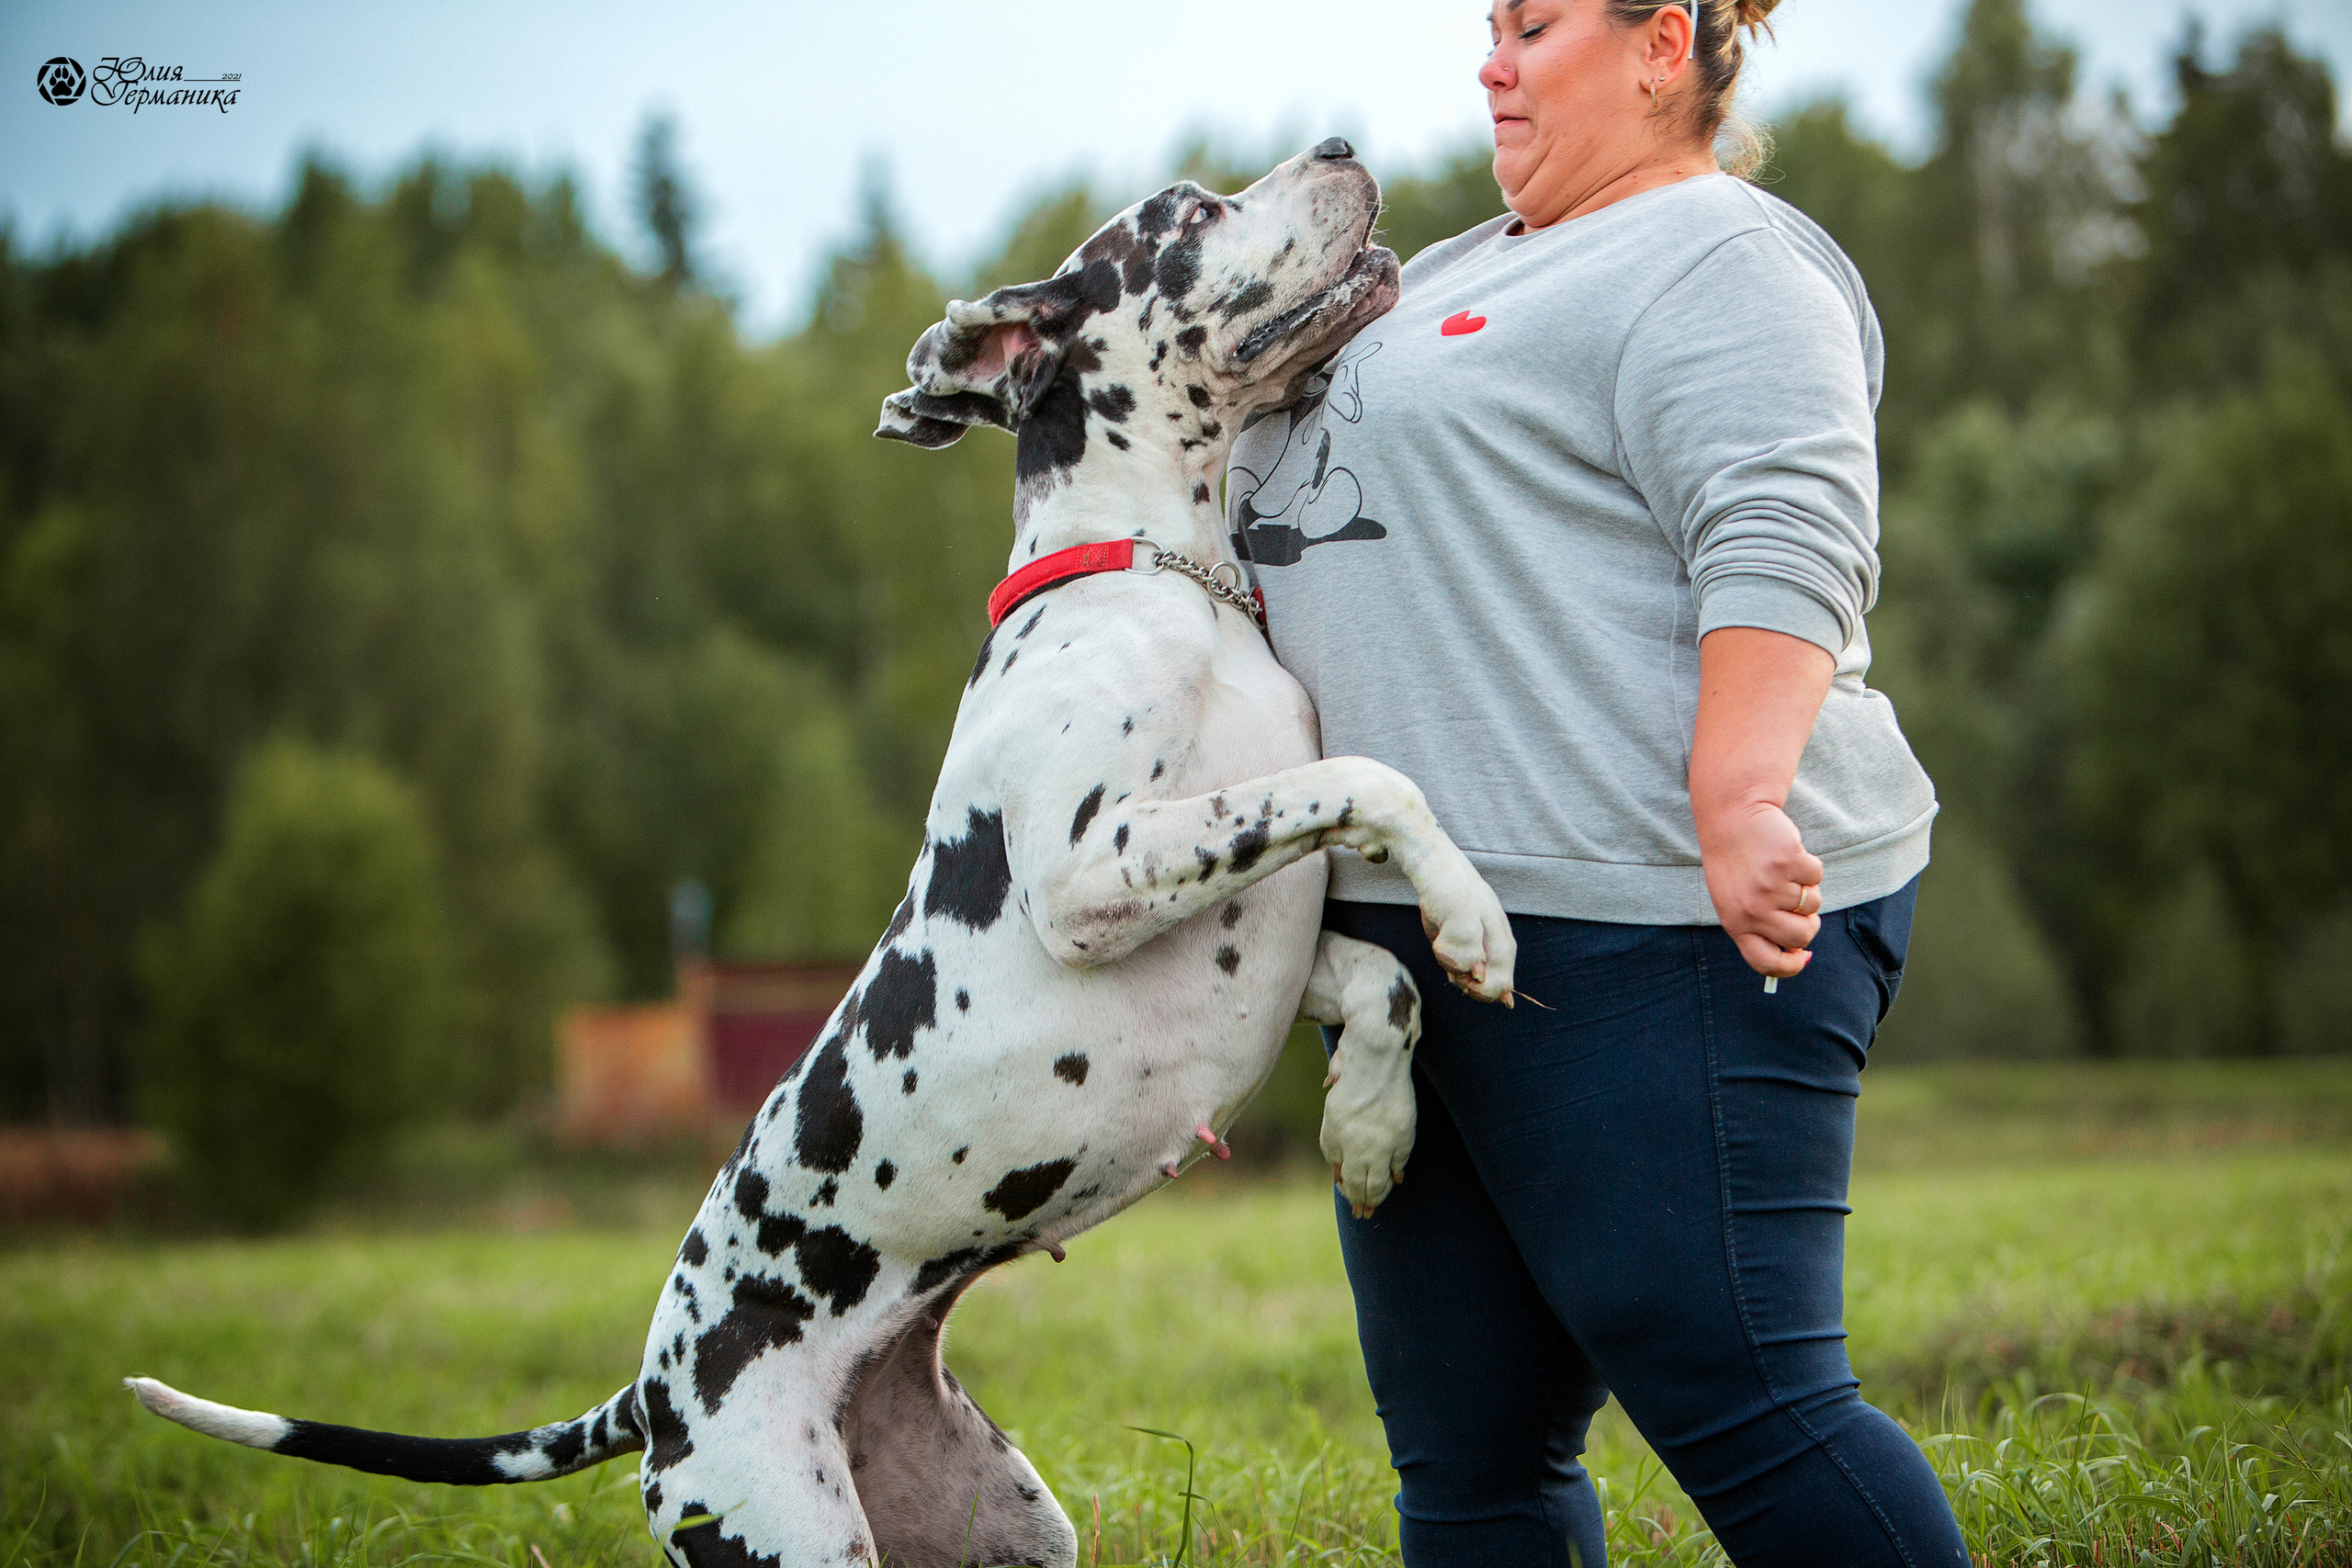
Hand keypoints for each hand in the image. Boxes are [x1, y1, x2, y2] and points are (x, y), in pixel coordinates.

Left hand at [1698, 798, 1824, 979]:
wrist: (1731, 818)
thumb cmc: (1735, 864)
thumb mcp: (1735, 901)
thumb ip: (1760, 929)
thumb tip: (1802, 955)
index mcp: (1735, 923)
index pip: (1766, 962)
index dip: (1789, 966)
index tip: (1801, 957)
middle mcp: (1752, 908)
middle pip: (1801, 936)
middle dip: (1808, 923)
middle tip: (1796, 904)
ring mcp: (1771, 886)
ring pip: (1814, 905)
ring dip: (1806, 889)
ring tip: (1782, 872)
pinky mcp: (1789, 861)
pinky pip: (1817, 876)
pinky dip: (1809, 866)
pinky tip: (1787, 855)